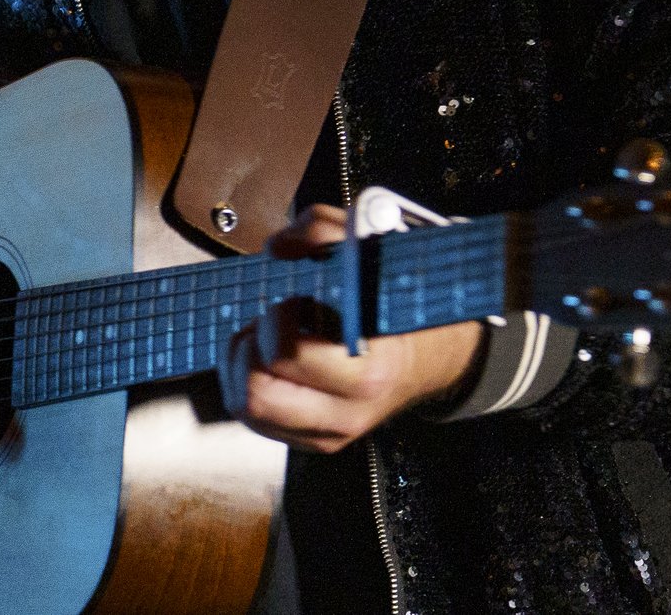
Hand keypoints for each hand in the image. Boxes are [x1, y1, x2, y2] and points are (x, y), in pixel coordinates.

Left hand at [217, 205, 485, 454]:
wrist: (429, 357)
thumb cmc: (395, 305)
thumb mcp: (369, 249)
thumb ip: (322, 230)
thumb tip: (280, 246)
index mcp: (368, 371)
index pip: (289, 355)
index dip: (280, 318)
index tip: (297, 299)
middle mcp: (348, 412)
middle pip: (256, 391)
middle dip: (251, 346)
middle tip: (273, 321)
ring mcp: (329, 433)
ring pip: (246, 408)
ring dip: (241, 366)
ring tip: (268, 339)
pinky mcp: (312, 441)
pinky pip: (253, 419)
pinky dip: (246, 384)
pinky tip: (270, 361)